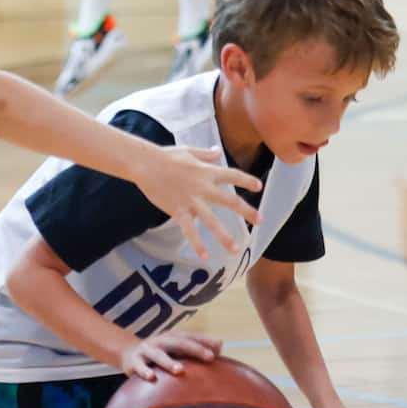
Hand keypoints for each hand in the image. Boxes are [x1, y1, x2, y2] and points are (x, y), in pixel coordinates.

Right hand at [118, 332, 220, 381]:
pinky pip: (139, 366)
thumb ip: (197, 347)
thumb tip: (220, 346)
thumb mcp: (178, 348)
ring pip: (158, 354)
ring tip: (180, 370)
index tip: (219, 349)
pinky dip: (144, 371)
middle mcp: (161, 341)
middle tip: (209, 357)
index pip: (191, 336)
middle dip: (194, 349)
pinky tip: (152, 377)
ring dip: (169, 362)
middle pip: (178, 342)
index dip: (204, 341)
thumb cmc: (162, 353)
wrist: (129, 353)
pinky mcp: (134, 361)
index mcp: (173, 337)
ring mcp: (147, 350)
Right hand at [132, 145, 259, 261]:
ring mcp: (191, 201)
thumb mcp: (189, 151)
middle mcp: (203, 187)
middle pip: (230, 201)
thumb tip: (218, 151)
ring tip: (235, 249)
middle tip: (261, 220)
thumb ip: (206, 154)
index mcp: (207, 171)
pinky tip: (204, 256)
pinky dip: (197, 243)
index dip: (247, 181)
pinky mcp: (178, 210)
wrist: (145, 164)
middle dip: (247, 211)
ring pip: (212, 221)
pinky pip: (189, 230)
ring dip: (224, 236)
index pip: (233, 175)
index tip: (259, 187)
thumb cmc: (165, 156)